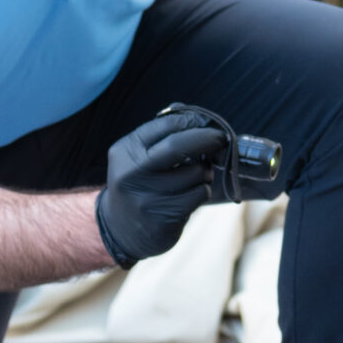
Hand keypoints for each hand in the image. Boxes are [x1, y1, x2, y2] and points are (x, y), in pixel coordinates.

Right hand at [93, 112, 230, 265]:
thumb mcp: (137, 155)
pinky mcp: (166, 217)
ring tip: (195, 176)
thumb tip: (191, 112)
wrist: (121, 230)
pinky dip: (202, 190)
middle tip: (221, 137)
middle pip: (179, 145)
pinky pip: (200, 193)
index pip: (165, 125)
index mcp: (126, 151)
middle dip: (207, 138)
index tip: (207, 121)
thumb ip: (161, 132)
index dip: (192, 120)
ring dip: (205, 171)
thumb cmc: (139, 183)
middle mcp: (133, 173)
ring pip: (197, 172)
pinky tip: (189, 195)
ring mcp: (148, 197)